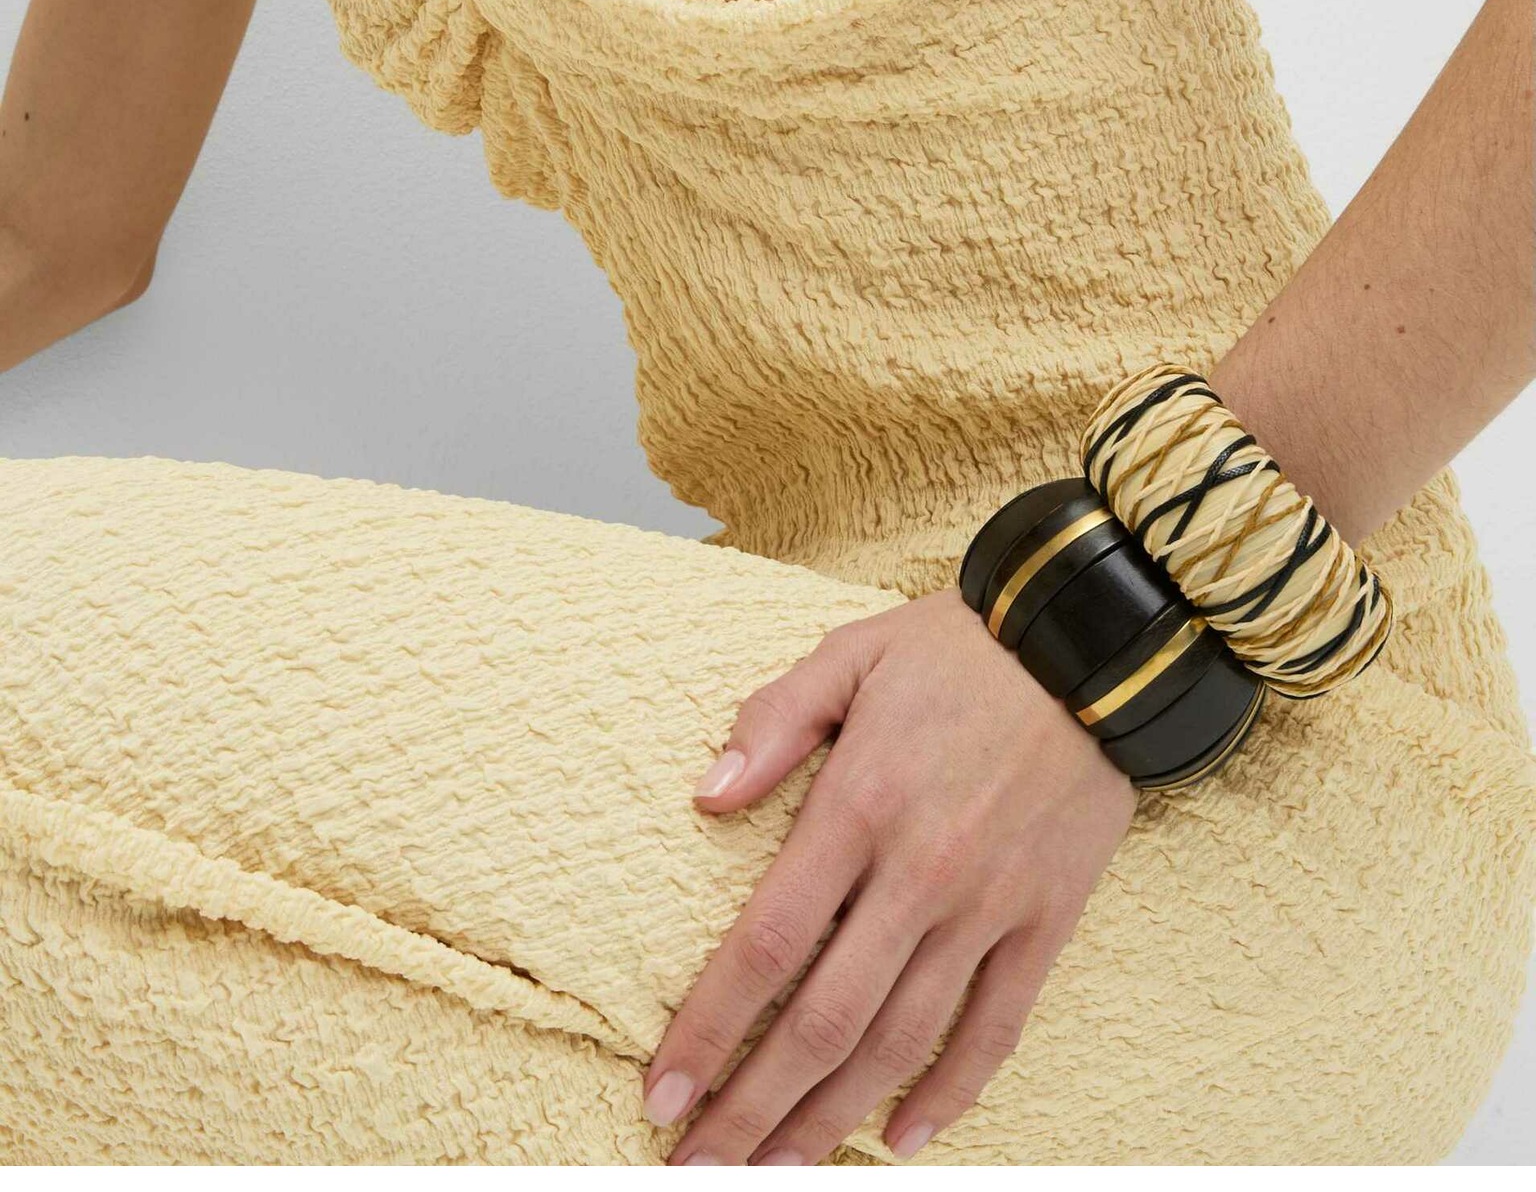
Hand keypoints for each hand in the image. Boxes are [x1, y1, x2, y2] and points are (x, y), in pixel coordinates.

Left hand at [642, 587, 1136, 1163]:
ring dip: (832, 1119)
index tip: (659, 1093)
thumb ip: (773, 721)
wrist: (1091, 643)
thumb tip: (705, 795)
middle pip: (823, 1020)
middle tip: (698, 1171)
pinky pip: (996, 1029)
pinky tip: (900, 1140)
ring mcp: (990, 905)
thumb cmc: (956, 648)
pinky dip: (949, 1095)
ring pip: (902, 1043)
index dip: (708, 1030)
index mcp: (859, 805)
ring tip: (778, 1172)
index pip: (766, 944)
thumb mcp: (851, 654)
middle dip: (752, 1108)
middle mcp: (920, 871)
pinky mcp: (1047, 920)